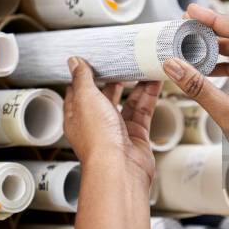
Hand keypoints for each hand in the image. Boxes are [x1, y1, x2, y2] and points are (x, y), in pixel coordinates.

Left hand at [64, 57, 161, 184]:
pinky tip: (154, 81)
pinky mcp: (136, 135)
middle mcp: (96, 124)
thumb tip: (74, 62)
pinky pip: (143, 110)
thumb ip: (82, 79)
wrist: (119, 168)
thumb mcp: (85, 99)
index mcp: (77, 116)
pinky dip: (149, 96)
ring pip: (127, 102)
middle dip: (113, 79)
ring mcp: (117, 130)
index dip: (85, 75)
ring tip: (142, 66)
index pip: (78, 92)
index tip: (94, 59)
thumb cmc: (97, 139)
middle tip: (122, 61)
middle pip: (104, 96)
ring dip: (135, 85)